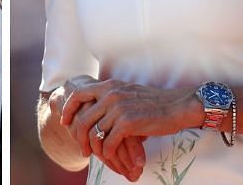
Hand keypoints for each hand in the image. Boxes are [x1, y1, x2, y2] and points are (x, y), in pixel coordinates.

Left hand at [62, 79, 196, 181]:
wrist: (177, 106)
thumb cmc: (154, 103)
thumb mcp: (127, 93)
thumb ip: (110, 98)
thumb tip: (94, 112)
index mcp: (108, 86)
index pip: (78, 94)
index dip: (68, 109)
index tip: (65, 121)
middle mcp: (110, 94)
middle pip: (82, 118)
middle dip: (78, 136)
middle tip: (81, 148)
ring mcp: (118, 108)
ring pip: (94, 133)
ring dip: (94, 148)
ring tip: (96, 156)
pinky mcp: (127, 123)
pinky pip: (108, 142)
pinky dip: (107, 152)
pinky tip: (110, 156)